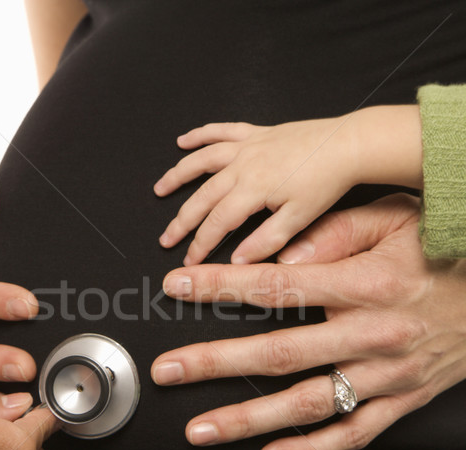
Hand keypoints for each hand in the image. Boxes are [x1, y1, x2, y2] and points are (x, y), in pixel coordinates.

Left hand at [151, 194, 465, 449]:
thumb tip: (279, 253)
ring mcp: (387, 376)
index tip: (176, 286)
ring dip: (248, 419)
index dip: (220, 287)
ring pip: (307, 404)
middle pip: (279, 354)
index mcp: (366, 284)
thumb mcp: (395, 220)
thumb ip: (334, 233)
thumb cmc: (440, 251)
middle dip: (214, 362)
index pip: (276, 286)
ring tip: (198, 429)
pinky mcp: (402, 402)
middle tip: (165, 371)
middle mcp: (373, 334)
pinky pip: (353, 435)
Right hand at [154, 106, 421, 264]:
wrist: (348, 145)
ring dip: (178, 175)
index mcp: (252, 189)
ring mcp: (246, 146)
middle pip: (202, 196)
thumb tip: (237, 262)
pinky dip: (200, 135)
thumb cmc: (327, 183)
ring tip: (159, 189)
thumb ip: (265, 241)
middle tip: (165, 238)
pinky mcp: (255, 133)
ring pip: (202, 161)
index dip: (199, 245)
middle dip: (181, 220)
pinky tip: (182, 141)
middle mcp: (242, 165)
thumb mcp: (298, 219)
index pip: (216, 223)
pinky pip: (221, 131)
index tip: (188, 261)